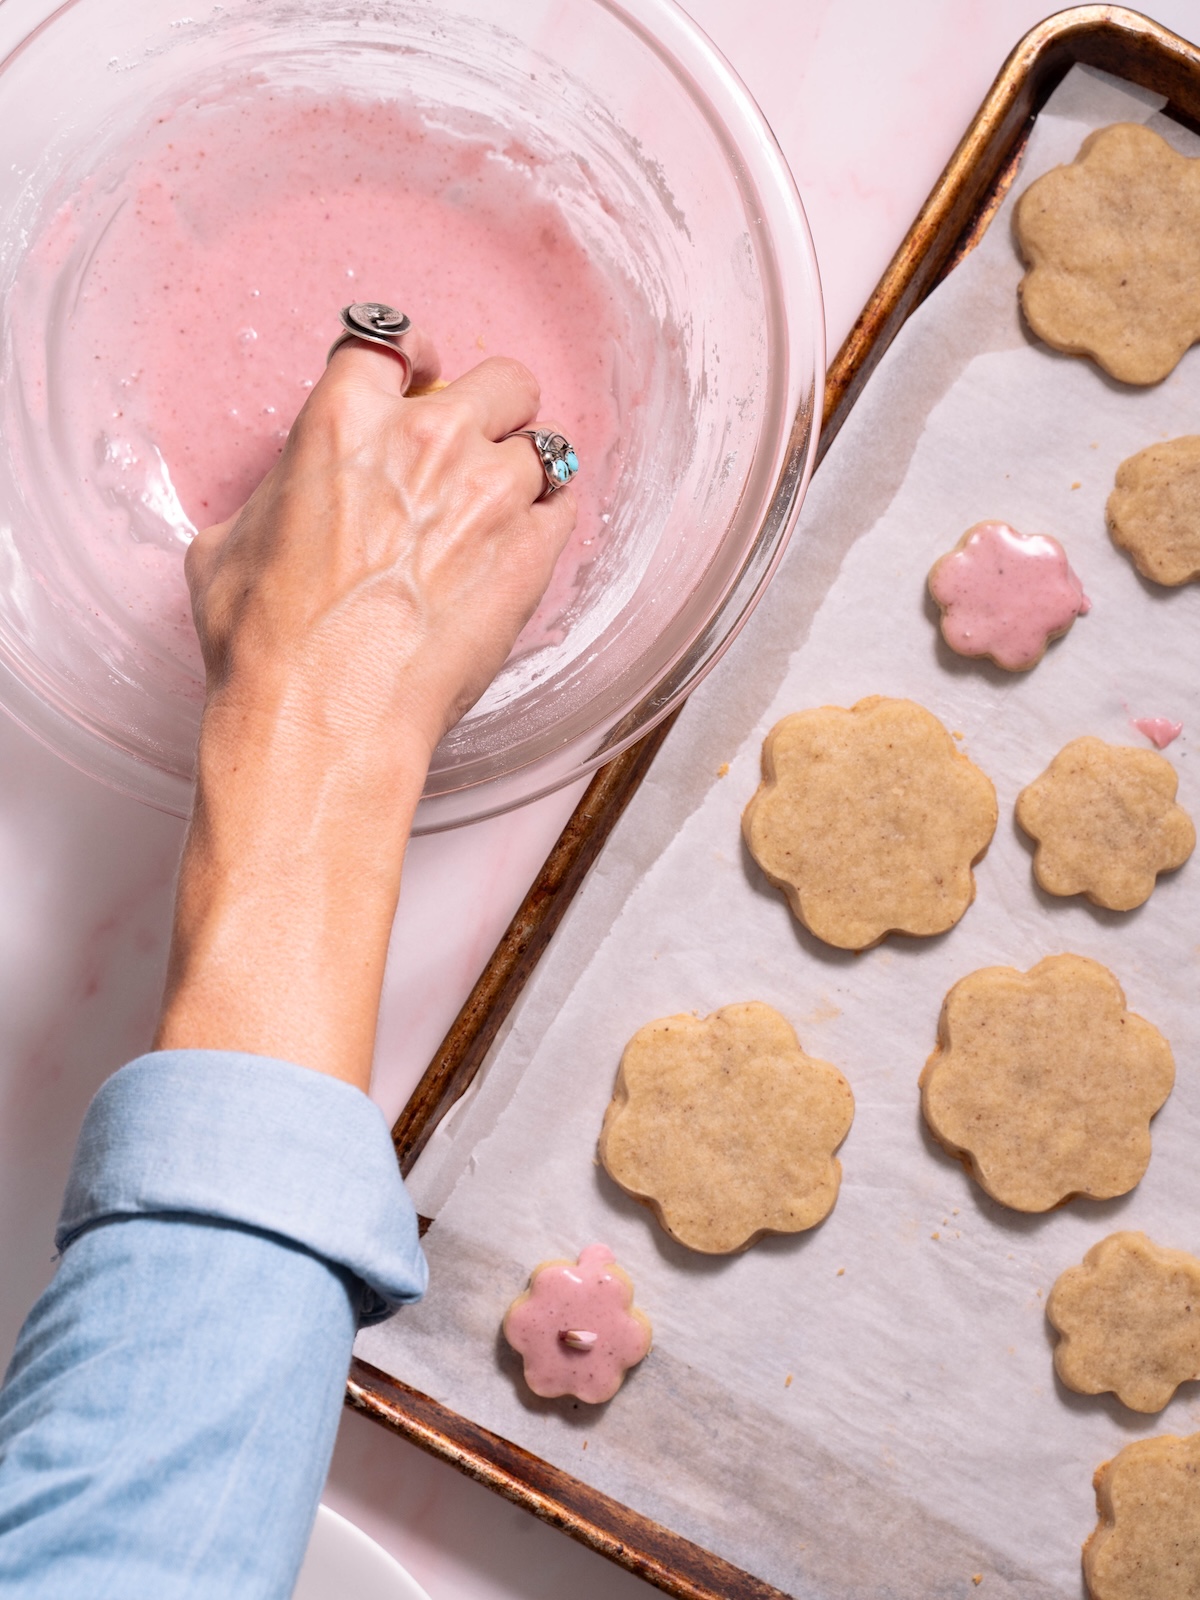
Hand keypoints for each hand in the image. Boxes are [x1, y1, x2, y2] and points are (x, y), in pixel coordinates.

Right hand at [155, 332, 576, 1086]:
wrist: (325, 716)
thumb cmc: (267, 644)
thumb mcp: (225, 545)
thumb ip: (278, 494)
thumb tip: (293, 499)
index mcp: (344, 421)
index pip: (393, 342)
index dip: (412, 362)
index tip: (420, 380)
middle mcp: (428, 441)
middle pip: (502, 378)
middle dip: (493, 407)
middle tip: (478, 445)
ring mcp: (489, 494)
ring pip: (543, 444)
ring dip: (524, 471)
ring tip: (499, 514)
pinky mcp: (531, 554)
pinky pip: (564, 509)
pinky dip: (547, 523)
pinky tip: (519, 550)